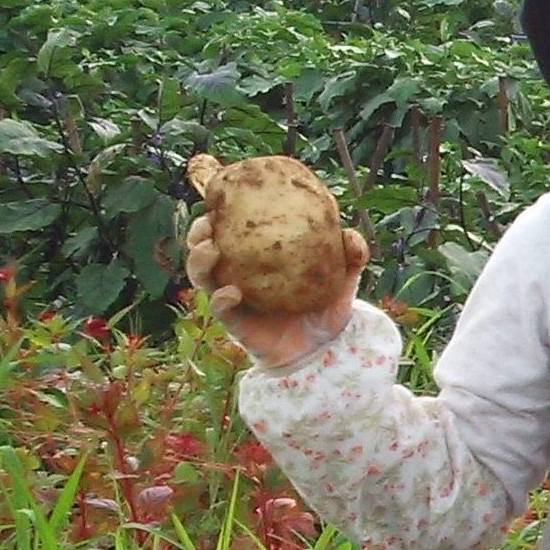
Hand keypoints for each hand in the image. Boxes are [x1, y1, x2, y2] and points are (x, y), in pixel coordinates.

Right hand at [187, 207, 366, 366]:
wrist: (322, 352)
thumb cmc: (323, 313)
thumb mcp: (340, 282)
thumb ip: (349, 258)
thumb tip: (351, 234)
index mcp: (255, 260)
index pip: (228, 231)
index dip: (218, 214)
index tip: (220, 197)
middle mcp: (238, 276)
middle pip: (204, 249)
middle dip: (198, 232)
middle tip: (208, 221)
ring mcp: (234, 299)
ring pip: (202, 276)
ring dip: (198, 260)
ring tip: (210, 249)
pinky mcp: (236, 323)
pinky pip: (220, 309)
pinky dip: (221, 298)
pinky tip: (231, 292)